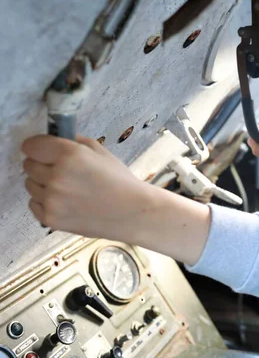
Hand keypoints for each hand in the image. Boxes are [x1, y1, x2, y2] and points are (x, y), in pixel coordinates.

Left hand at [21, 135, 153, 237]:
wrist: (132, 212)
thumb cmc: (120, 181)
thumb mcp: (101, 152)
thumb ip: (74, 142)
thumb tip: (54, 139)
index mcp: (69, 154)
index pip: (30, 145)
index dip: (39, 147)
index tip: (47, 151)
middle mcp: (56, 176)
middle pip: (27, 165)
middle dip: (41, 165)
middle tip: (62, 171)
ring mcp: (51, 199)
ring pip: (29, 184)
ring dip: (42, 184)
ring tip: (67, 188)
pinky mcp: (50, 218)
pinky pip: (34, 204)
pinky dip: (45, 202)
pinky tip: (65, 202)